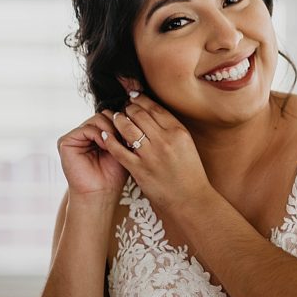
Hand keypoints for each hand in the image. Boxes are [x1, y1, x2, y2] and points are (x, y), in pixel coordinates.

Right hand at [57, 113, 127, 203]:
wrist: (101, 193)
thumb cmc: (113, 175)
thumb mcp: (122, 149)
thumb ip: (122, 131)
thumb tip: (129, 112)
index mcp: (97, 135)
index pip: (111, 117)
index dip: (123, 123)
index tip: (133, 134)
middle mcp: (85, 134)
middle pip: (105, 114)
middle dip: (117, 124)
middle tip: (125, 139)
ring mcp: (75, 137)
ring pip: (97, 118)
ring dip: (110, 129)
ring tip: (116, 144)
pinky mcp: (65, 142)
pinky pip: (86, 128)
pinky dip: (99, 135)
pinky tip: (106, 146)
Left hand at [100, 93, 211, 209]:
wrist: (190, 199)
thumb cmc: (190, 173)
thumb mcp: (187, 145)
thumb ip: (172, 130)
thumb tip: (154, 114)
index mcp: (178, 132)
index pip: (155, 108)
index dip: (141, 100)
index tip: (133, 97)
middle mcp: (165, 140)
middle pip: (139, 115)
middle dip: (128, 108)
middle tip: (123, 107)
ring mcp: (151, 155)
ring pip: (127, 128)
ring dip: (118, 120)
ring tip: (115, 118)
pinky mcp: (139, 169)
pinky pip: (119, 150)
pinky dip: (110, 140)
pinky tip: (106, 135)